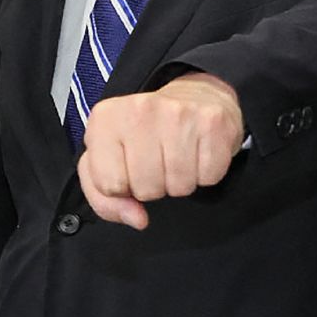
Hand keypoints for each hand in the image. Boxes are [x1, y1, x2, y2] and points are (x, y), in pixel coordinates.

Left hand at [76, 72, 244, 229]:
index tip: (127, 169)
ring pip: (179, 187)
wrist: (192, 97)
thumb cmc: (141, 135)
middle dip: (152, 187)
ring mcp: (178, 113)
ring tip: (175, 157)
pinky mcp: (213, 122)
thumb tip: (137, 219)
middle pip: (146, 189)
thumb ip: (104, 198)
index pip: (109, 185)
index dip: (121, 188)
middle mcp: (139, 110)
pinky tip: (197, 153)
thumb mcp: (107, 160)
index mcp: (103, 119)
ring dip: (179, 183)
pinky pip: (209, 178)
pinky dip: (204, 175)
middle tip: (156, 163)